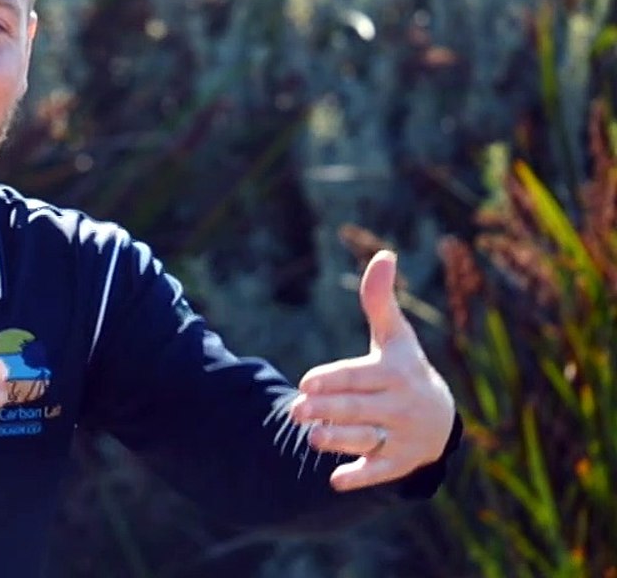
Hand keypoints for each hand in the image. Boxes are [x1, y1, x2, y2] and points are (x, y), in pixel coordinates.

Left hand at [290, 251, 455, 490]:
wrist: (440, 419)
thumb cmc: (404, 368)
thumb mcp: (395, 336)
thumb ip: (380, 300)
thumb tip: (383, 255)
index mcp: (397, 372)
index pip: (359, 376)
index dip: (333, 379)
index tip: (307, 382)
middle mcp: (401, 405)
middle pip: (358, 408)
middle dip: (327, 409)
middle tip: (295, 411)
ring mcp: (402, 436)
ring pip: (365, 438)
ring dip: (338, 440)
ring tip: (311, 437)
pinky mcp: (400, 462)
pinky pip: (379, 471)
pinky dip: (360, 477)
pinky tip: (336, 480)